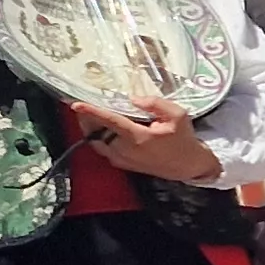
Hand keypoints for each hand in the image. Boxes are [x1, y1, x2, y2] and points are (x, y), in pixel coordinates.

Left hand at [68, 94, 220, 181]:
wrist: (187, 166)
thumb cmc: (183, 139)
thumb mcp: (178, 115)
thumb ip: (155, 104)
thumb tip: (133, 99)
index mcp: (138, 138)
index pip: (110, 122)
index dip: (92, 112)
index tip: (76, 104)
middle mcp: (126, 150)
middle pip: (96, 132)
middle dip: (86, 118)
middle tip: (81, 104)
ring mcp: (122, 160)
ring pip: (96, 142)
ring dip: (89, 128)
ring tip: (87, 114)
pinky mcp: (122, 164)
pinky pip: (102, 149)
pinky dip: (97, 137)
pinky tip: (101, 126)